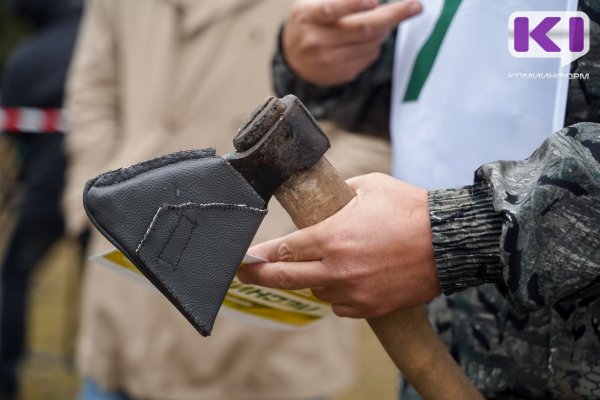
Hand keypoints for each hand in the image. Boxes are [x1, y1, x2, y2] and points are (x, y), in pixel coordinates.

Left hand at [238, 173, 440, 317]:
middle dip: (258, 276)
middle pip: (285, 278)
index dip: (258, 255)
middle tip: (243, 275)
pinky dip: (337, 294)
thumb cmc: (409, 209)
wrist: (449, 241)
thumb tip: (325, 197)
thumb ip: (339, 193)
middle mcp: (337, 268)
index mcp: (331, 236)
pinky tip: (348, 279)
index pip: (282, 250)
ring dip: (311, 279)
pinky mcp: (370, 307)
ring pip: (315, 291)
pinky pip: (339, 306)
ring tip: (326, 263)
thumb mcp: (369, 186)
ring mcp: (353, 292)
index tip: (244, 258)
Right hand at [282, 0, 422, 86]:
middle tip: (415, 7)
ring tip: (383, 21)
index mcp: (307, 16)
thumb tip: (373, 1)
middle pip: (362, 29)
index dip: (353, 4)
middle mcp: (315, 41)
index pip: (331, 9)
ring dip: (384, 30)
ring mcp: (327, 61)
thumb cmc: (309, 21)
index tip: (375, 1)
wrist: (292, 58)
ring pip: (370, 43)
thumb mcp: (313, 2)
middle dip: (393, 16)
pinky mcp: (338, 74)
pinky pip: (368, 57)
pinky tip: (367, 39)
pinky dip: (374, 45)